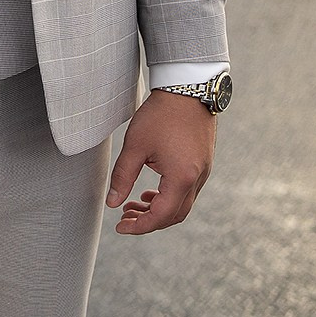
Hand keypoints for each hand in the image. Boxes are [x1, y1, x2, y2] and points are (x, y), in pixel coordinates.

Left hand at [107, 89, 215, 233]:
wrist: (188, 89)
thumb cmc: (160, 115)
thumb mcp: (135, 145)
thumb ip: (122, 176)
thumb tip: (112, 203)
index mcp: (181, 178)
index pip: (161, 215)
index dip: (140, 225)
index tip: (120, 227)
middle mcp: (197, 179)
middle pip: (174, 215)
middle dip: (149, 221)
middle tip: (124, 218)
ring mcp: (203, 172)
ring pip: (182, 205)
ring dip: (158, 210)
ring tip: (133, 204)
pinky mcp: (202, 164)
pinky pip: (187, 191)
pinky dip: (169, 197)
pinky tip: (151, 191)